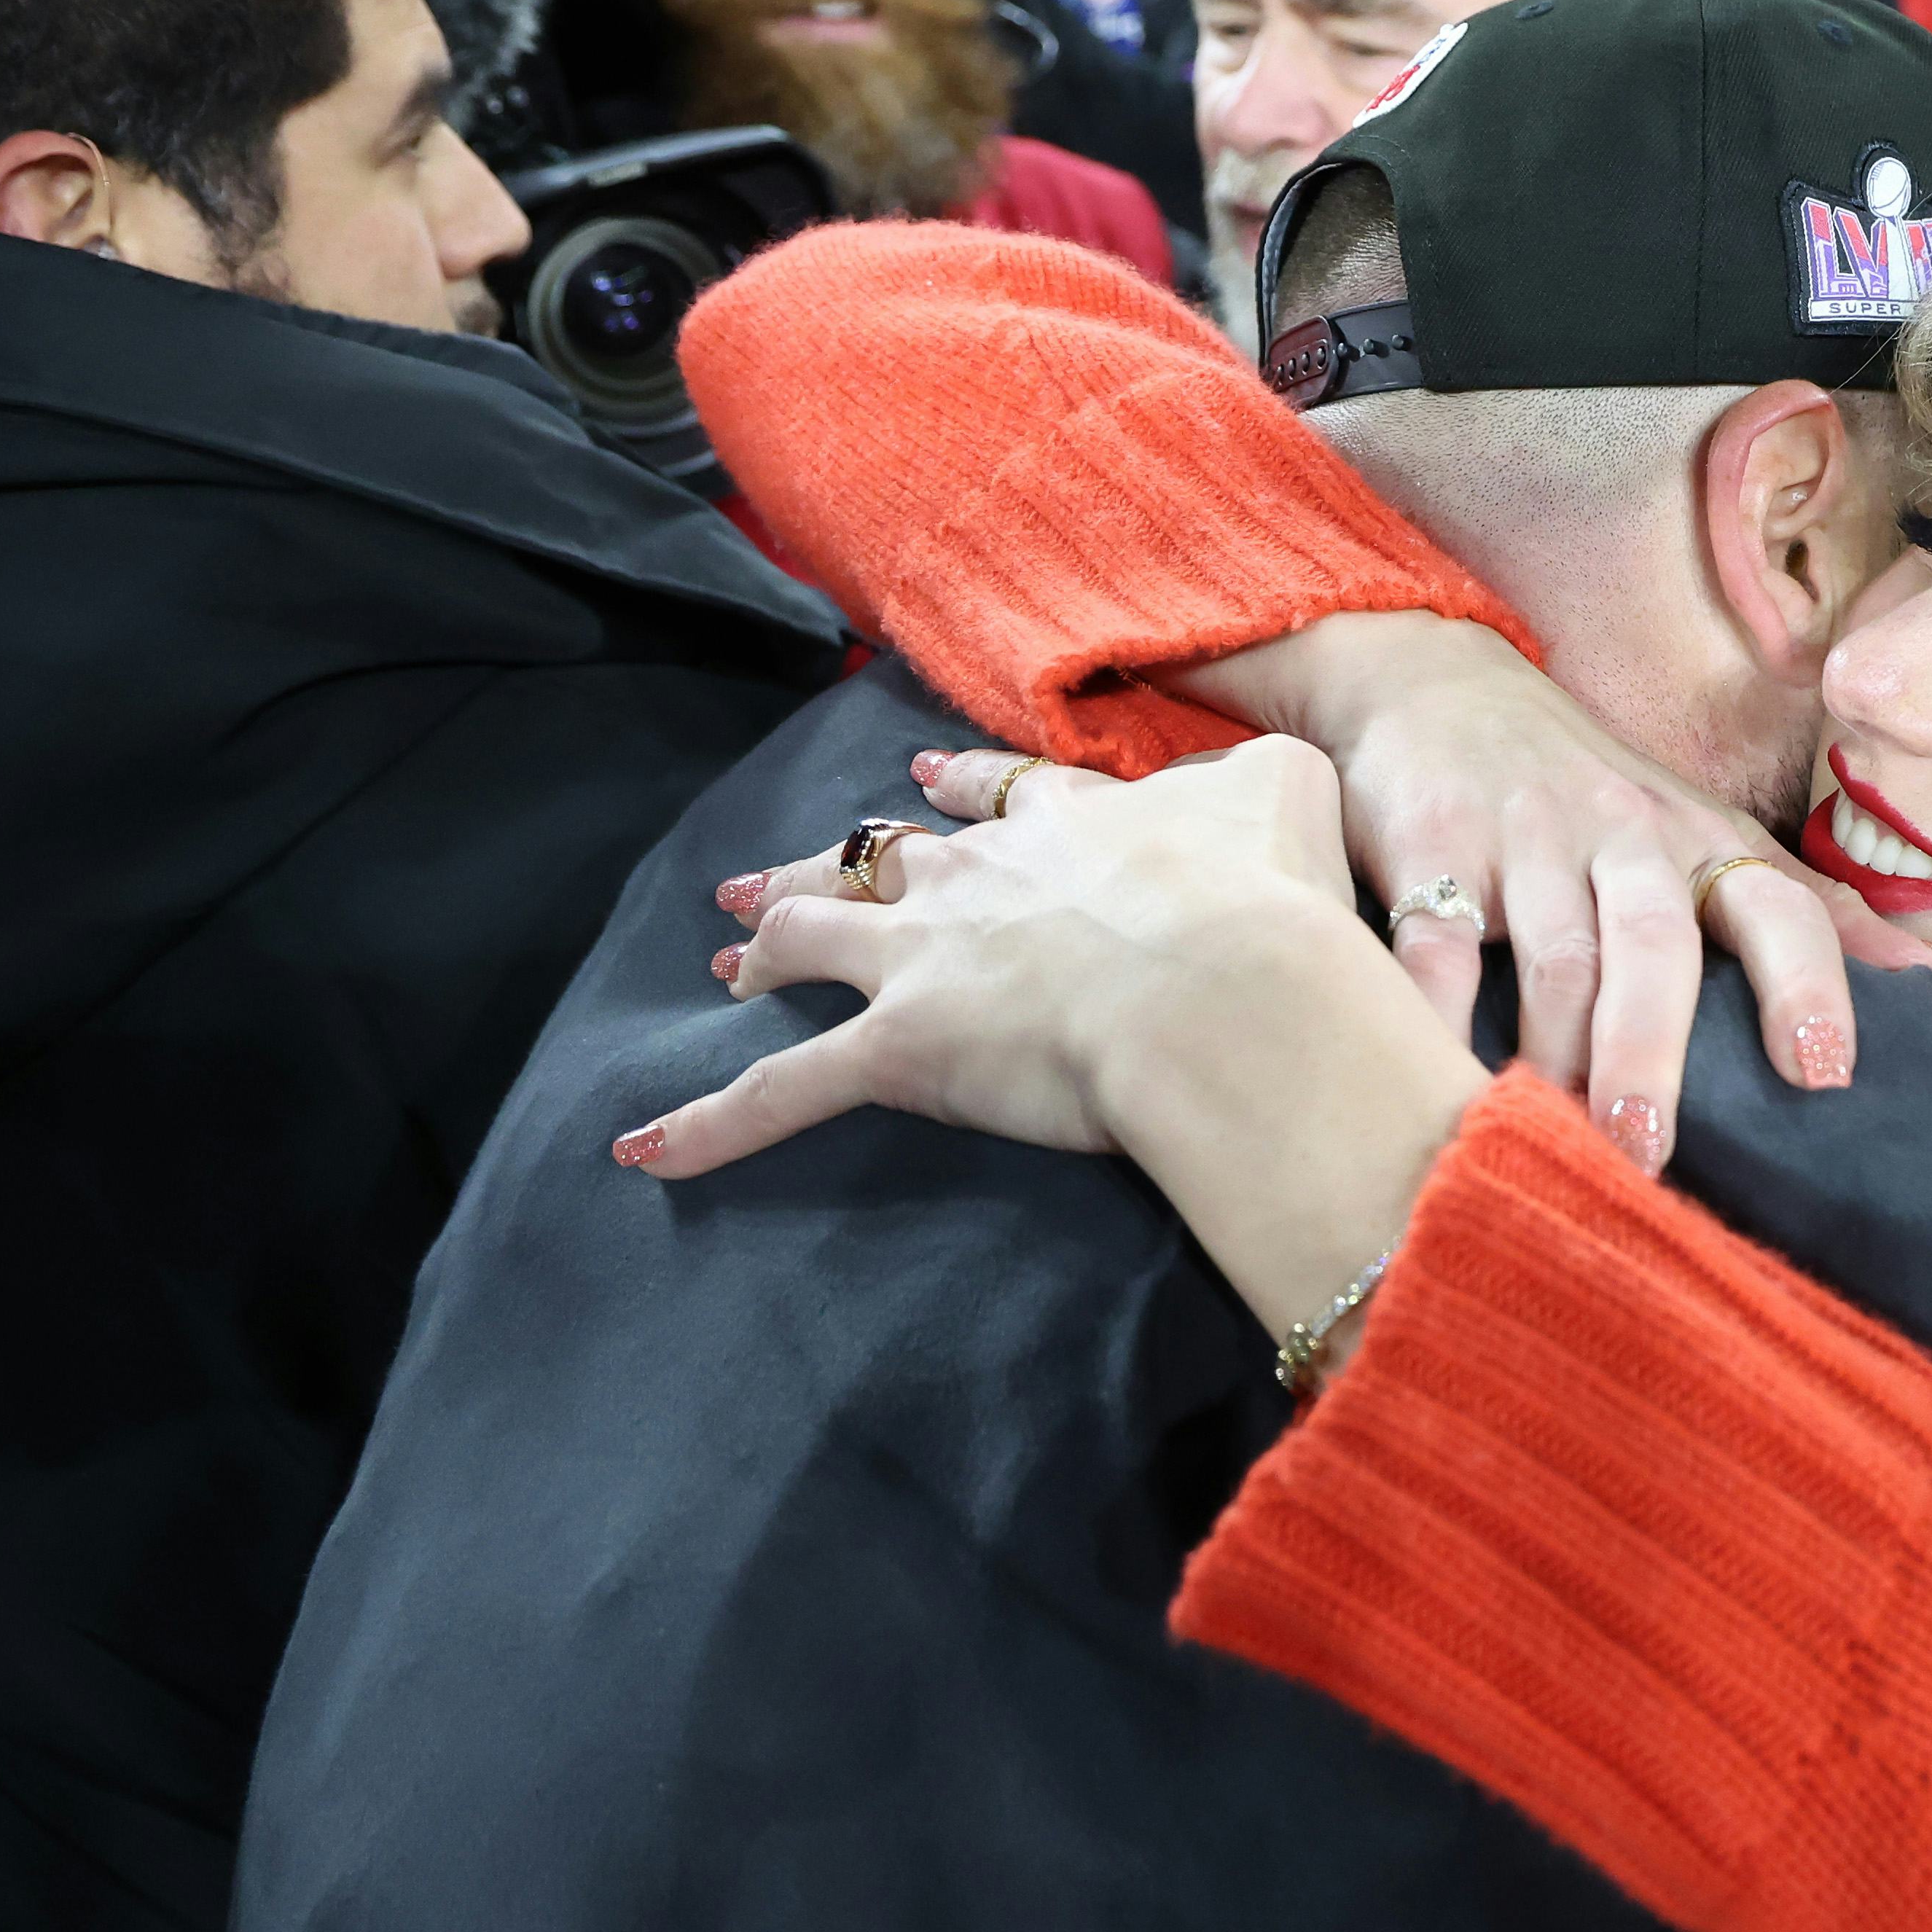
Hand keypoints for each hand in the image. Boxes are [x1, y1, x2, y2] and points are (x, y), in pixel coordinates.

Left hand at [625, 737, 1364, 1175]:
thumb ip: (1262, 777)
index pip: (993, 799)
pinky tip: (643, 1155)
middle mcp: (973, 878)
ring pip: (813, 941)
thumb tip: (1262, 777)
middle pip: (878, 858)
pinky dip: (707, 1126)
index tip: (926, 782)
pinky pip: (779, 1095)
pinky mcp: (894, 1052)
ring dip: (763, 950)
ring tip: (724, 965)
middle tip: (773, 883)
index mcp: (1063, 824)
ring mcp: (922, 961)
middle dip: (824, 868)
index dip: (957, 793)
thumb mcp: (1288, 796)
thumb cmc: (1266, 900)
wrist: (1219, 983)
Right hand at [1165, 612, 1931, 1171]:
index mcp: (1701, 842)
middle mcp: (1623, 835)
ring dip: (1558, 1053)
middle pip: (1656, 945)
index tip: (1823, 1072)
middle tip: (1648, 1148)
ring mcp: (1524, 839)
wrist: (1432, 681)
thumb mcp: (1701, 835)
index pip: (1778, 907)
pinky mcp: (1429, 843)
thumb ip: (1801, 915)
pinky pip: (1433, 942)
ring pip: (1554, 955)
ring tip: (1552, 1142)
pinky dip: (1435, 1014)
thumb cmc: (1586, 793)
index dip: (1808, 984)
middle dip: (1654, 1049)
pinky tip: (1438, 1077)